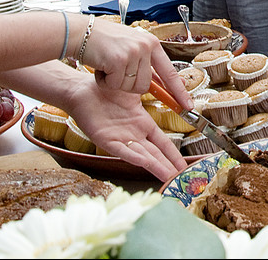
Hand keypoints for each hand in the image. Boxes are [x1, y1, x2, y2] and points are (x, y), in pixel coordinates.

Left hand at [64, 74, 188, 180]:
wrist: (82, 92)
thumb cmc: (108, 91)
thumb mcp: (135, 94)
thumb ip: (155, 93)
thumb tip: (177, 88)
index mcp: (142, 124)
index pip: (163, 143)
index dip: (174, 155)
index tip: (185, 166)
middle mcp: (133, 135)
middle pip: (155, 153)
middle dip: (168, 166)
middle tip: (181, 179)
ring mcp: (121, 139)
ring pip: (142, 155)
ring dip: (155, 166)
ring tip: (168, 176)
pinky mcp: (106, 140)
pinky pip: (122, 149)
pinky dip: (133, 156)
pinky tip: (144, 161)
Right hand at [79, 17, 192, 106]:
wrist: (81, 32)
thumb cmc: (104, 41)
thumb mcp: (131, 46)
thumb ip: (145, 62)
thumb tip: (161, 83)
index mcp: (151, 43)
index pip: (169, 72)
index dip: (179, 91)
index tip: (188, 106)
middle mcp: (145, 46)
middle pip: (145, 86)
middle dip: (128, 85)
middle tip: (116, 71)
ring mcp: (132, 53)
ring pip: (131, 88)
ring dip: (115, 83)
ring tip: (107, 66)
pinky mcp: (118, 60)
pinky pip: (115, 85)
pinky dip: (105, 82)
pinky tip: (100, 67)